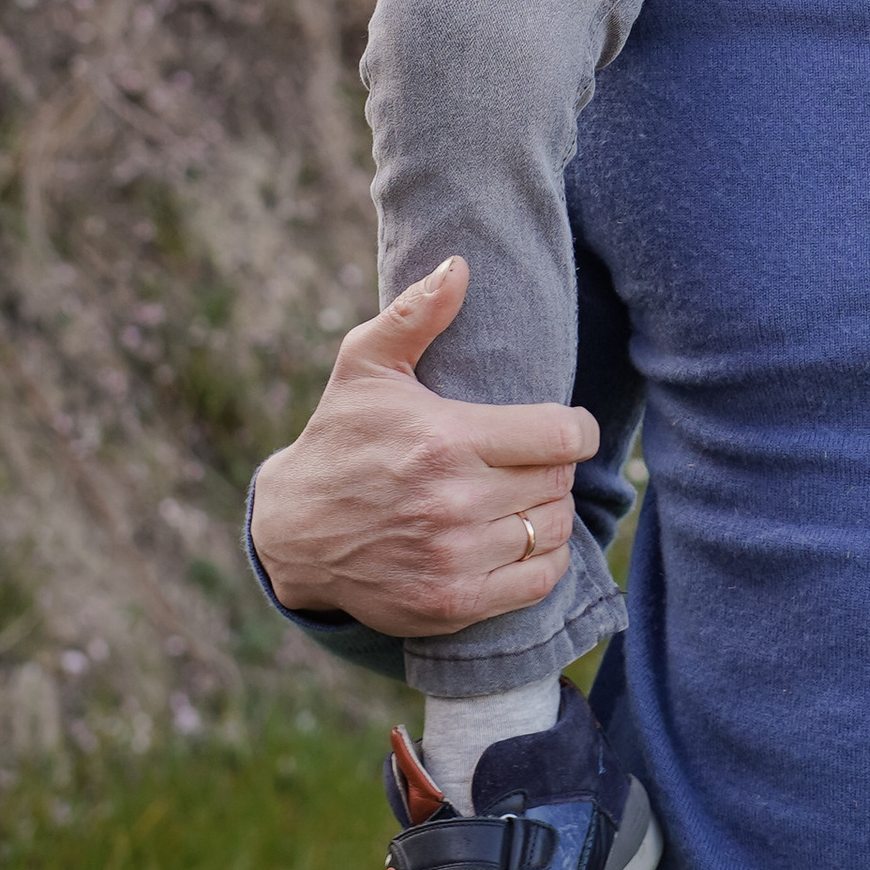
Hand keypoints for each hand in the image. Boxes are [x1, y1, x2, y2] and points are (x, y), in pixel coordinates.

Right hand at [248, 258, 598, 638]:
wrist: (292, 532)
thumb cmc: (340, 437)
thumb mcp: (365, 366)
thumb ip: (416, 314)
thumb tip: (459, 266)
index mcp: (445, 440)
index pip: (560, 436)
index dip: (576, 429)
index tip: (565, 427)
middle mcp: (453, 503)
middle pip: (559, 482)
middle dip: (556, 468)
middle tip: (533, 460)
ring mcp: (453, 558)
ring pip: (551, 529)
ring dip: (550, 511)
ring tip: (525, 495)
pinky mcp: (451, 604)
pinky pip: (537, 582)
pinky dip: (544, 560)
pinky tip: (523, 539)